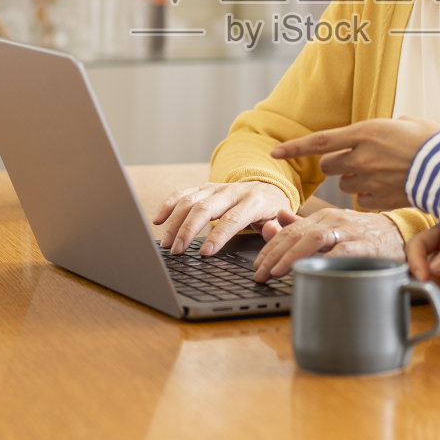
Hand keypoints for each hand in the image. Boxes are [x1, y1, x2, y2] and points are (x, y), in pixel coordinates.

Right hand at [151, 181, 291, 255]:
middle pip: (205, 207)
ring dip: (175, 222)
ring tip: (166, 243)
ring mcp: (217, 187)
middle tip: (177, 251)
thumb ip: (278, 228)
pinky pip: (183, 193)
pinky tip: (158, 219)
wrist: (269, 187)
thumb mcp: (282, 221)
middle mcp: (232, 191)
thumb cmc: (273, 210)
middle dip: (188, 230)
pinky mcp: (205, 187)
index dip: (218, 235)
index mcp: (253, 201)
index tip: (204, 253)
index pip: (232, 218)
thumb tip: (270, 231)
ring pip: (191, 200)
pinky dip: (168, 204)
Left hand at [252, 208, 404, 282]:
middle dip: (273, 254)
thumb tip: (275, 221)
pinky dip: (324, 261)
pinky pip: (341, 251)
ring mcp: (348, 232)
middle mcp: (333, 220)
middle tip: (259, 274)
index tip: (257, 265)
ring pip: (313, 239)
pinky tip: (310, 271)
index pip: (288, 230)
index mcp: (322, 216)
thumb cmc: (364, 234)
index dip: (269, 247)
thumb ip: (303, 225)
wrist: (401, 235)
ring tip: (276, 272)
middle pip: (295, 234)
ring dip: (291, 256)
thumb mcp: (332, 226)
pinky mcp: (364, 246)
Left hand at [271, 117, 439, 209]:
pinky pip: (363, 199)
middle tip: (359, 159)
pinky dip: (370, 195)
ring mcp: (371, 180)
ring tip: (380, 173)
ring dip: (354, 179)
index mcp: (366, 132)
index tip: (274, 152)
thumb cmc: (434, 140)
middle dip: (338, 163)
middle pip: (329, 165)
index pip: (319, 141)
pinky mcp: (381, 199)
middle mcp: (363, 156)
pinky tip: (390, 187)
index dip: (294, 148)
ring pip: (345, 184)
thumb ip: (380, 130)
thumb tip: (372, 137)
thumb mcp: (405, 122)